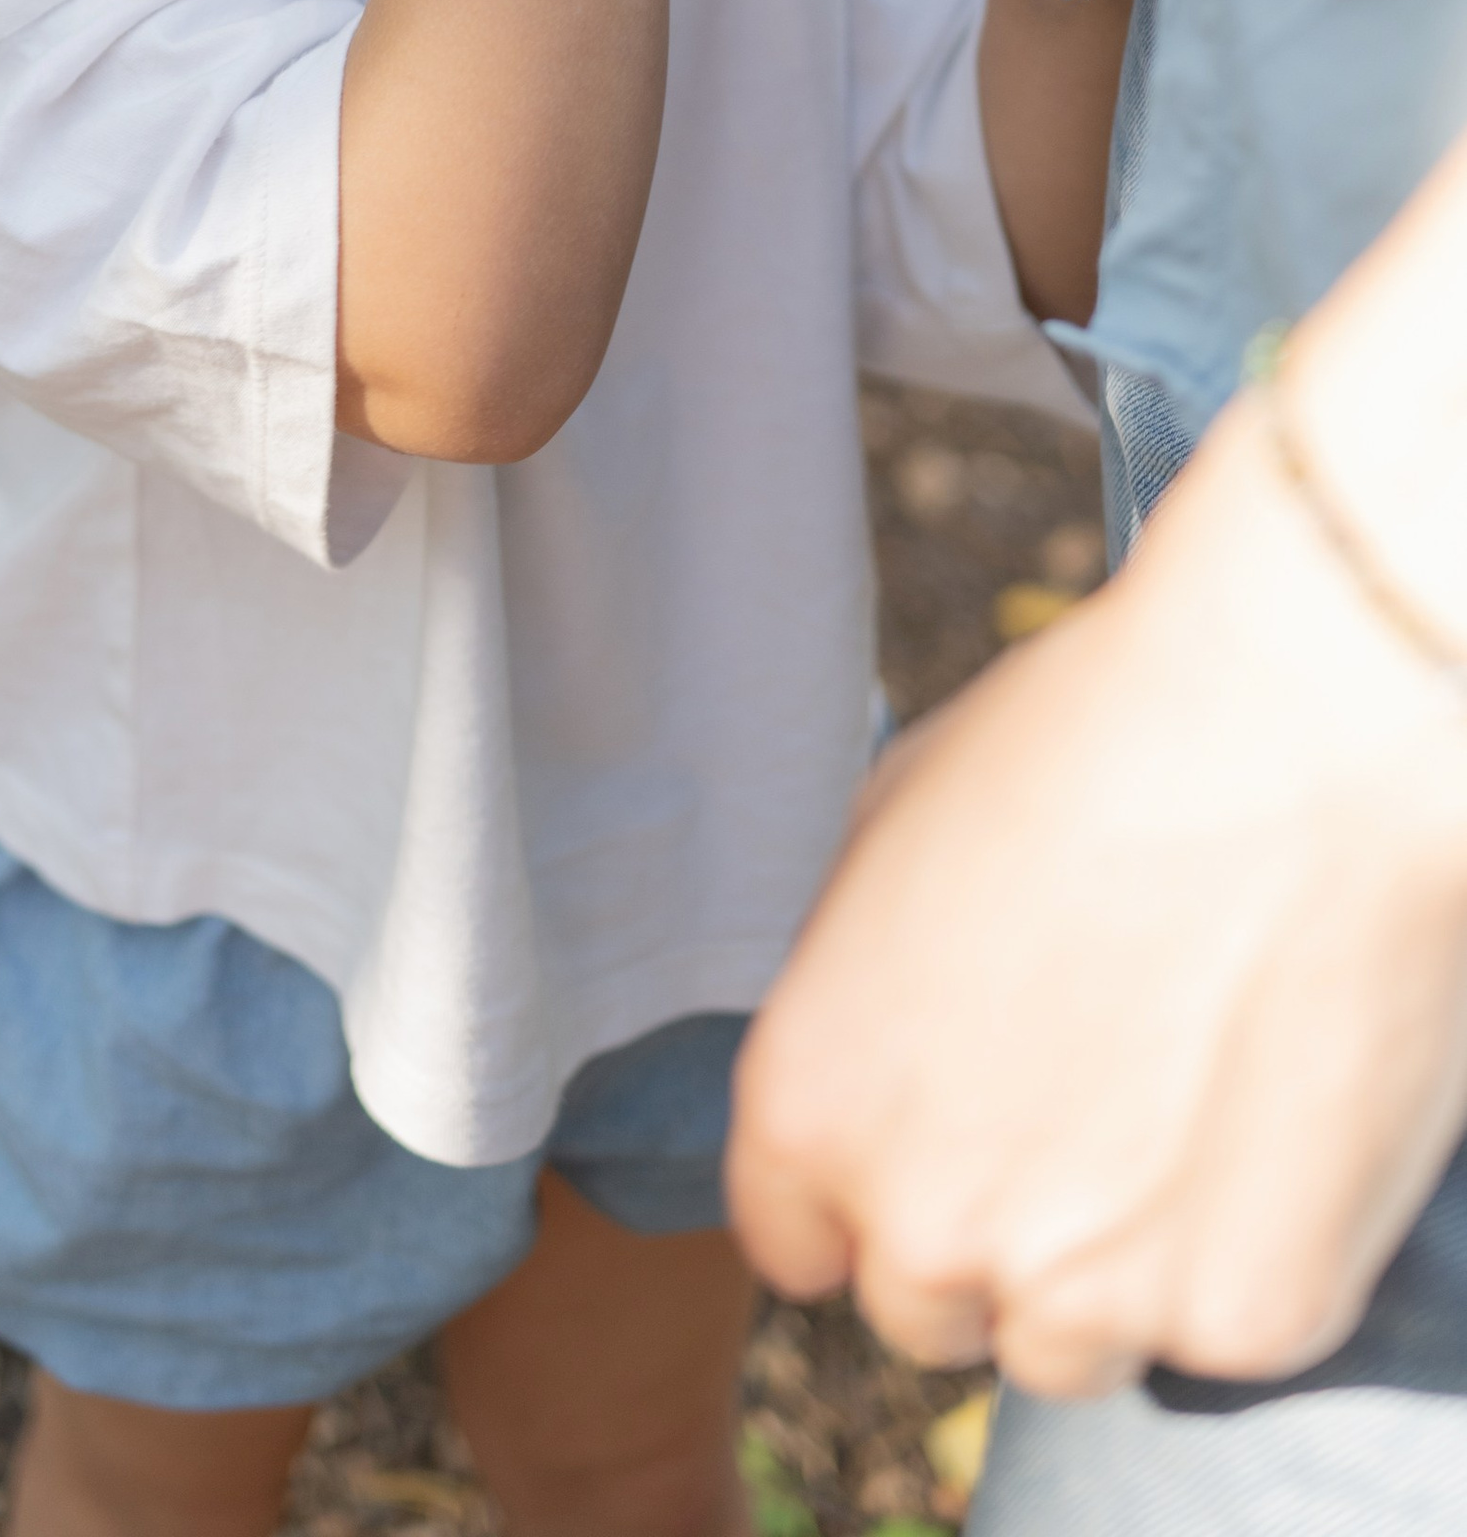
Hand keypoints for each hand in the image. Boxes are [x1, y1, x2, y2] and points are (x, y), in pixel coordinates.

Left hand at [728, 136, 1466, 1399]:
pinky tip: (1266, 1113)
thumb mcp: (890, 834)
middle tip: (1068, 1108)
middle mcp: (927, 1227)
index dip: (859, 1190)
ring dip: (1105, 1268)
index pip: (791, 1239)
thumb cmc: (1088, 742)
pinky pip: (1216, 1330)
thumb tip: (868, 1040)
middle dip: (982, 1228)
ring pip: (1069, 1347)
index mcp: (811, 1107)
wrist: (1295, 737)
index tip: (928, 1143)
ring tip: (1172, 1105)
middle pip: (924, 1308)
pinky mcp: (1242, 1319)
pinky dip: (1242, 1252)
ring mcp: (1089, 1293)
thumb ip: (851, 982)